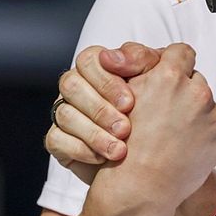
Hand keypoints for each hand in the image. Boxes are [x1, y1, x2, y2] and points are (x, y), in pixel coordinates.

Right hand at [45, 42, 159, 183]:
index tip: (130, 103)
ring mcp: (64, 112)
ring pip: (64, 113)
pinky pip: (56, 139)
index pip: (89, 60)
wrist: (153, 156)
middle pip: (72, 84)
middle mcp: (77, 87)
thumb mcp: (159, 80)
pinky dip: (81, 150)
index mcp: (98, 68)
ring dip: (94, 133)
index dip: (107, 81)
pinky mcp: (58, 140)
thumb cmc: (156, 110)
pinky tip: (103, 159)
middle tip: (126, 128)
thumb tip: (112, 56)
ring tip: (120, 150)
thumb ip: (142, 60)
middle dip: (100, 109)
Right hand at [93, 43, 215, 210]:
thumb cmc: (124, 144)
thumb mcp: (125, 97)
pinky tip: (189, 150)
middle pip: (197, 81)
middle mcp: (197, 92)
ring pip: (209, 106)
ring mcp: (215, 116)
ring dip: (197, 116)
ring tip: (175, 137)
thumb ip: (145, 70)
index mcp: (169, 77)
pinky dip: (209, 138)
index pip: (182, 52)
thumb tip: (159, 55)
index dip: (174, 63)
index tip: (170, 75)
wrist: (138, 189)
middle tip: (168, 116)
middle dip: (185, 93)